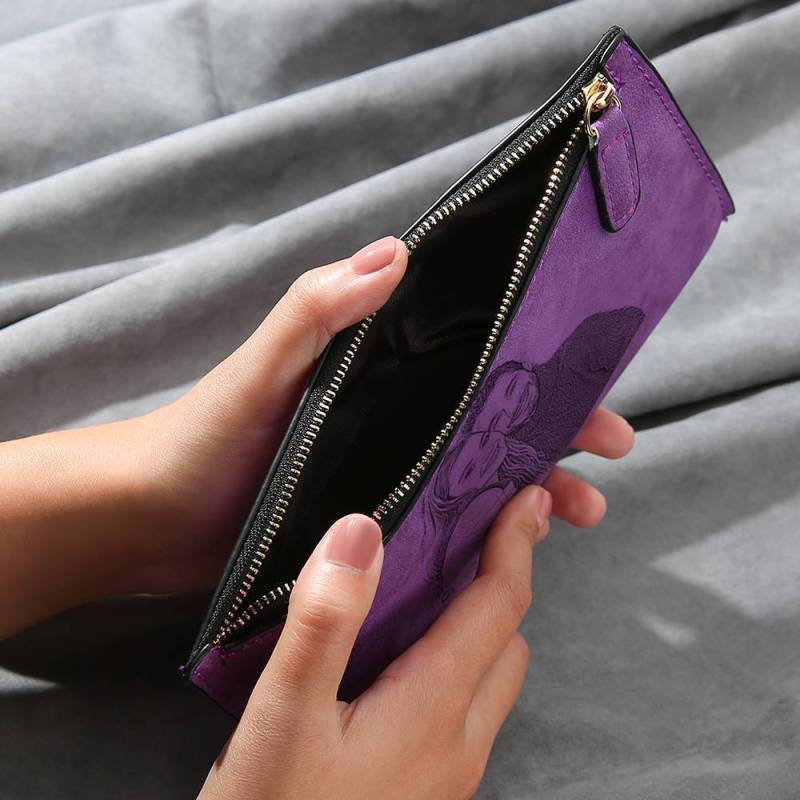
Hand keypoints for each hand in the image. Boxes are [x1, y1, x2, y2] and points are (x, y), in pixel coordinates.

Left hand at [124, 236, 633, 592]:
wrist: (150, 519)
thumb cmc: (201, 439)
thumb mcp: (261, 371)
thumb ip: (318, 311)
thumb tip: (395, 250)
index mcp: (377, 372)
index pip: (476, 361)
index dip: (541, 371)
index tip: (594, 390)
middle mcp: (390, 417)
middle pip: (493, 418)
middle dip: (557, 434)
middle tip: (606, 462)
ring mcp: (383, 473)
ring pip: (478, 473)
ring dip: (533, 489)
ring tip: (578, 515)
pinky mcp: (368, 523)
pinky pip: (442, 523)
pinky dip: (483, 533)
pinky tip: (511, 553)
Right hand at [199, 485, 551, 799]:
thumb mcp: (282, 717)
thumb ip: (324, 620)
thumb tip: (362, 532)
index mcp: (432, 710)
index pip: (498, 608)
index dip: (515, 547)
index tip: (526, 499)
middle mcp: (456, 744)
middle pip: (505, 643)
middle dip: (501, 583)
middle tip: (474, 533)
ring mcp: (445, 776)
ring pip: (488, 680)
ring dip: (478, 626)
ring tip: (436, 585)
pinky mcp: (424, 793)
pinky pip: (462, 712)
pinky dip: (453, 665)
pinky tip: (399, 659)